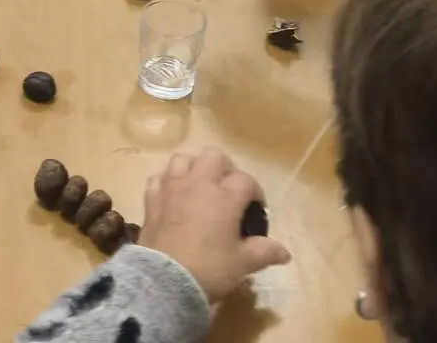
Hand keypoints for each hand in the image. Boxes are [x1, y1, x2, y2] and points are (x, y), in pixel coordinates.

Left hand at [138, 148, 290, 303]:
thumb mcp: (243, 263)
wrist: (165, 280)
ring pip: (183, 158)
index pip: (246, 180)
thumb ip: (265, 252)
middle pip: (214, 156)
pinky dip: (168, 180)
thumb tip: (284, 253)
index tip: (256, 208)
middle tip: (229, 190)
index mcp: (225, 196)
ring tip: (200, 185)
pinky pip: (159, 177)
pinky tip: (173, 194)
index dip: (255, 192)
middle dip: (225, 168)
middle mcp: (199, 183)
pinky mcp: (151, 199)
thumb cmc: (209, 268)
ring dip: (194, 166)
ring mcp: (172, 188)